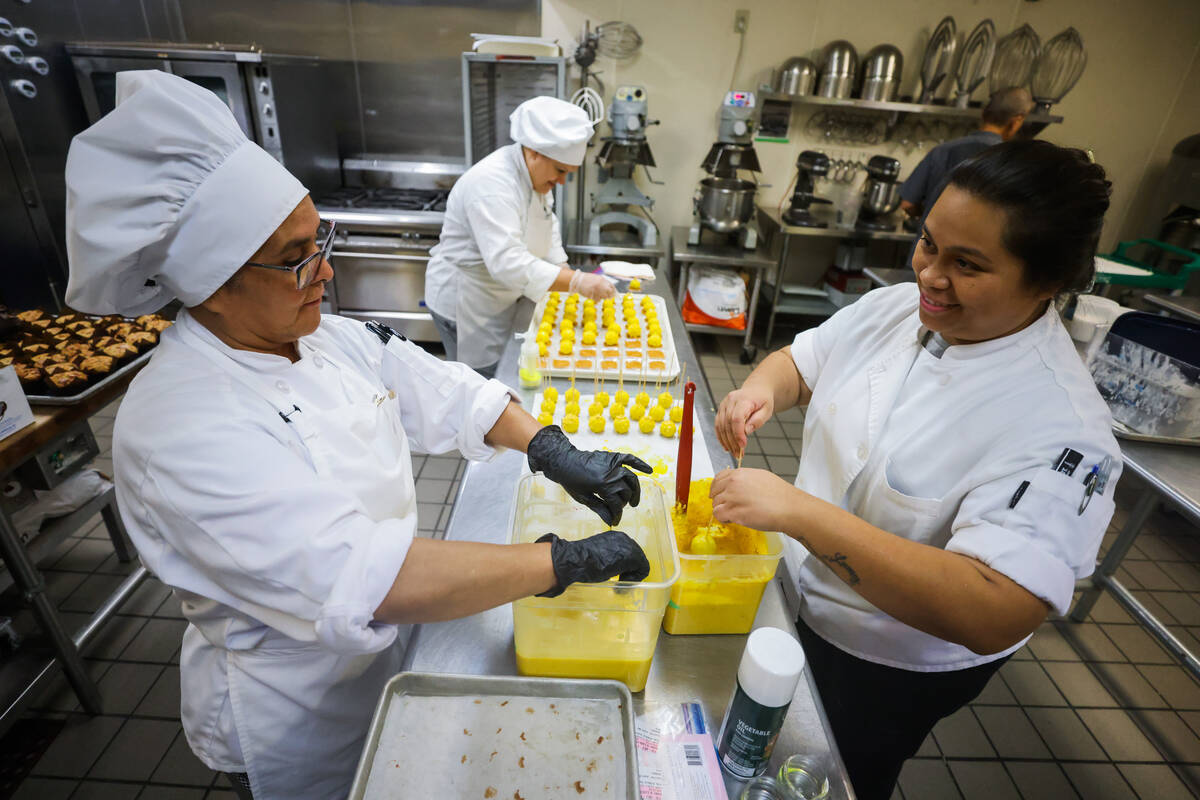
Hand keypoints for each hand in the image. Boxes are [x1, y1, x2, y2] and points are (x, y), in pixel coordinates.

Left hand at [527, 425, 651, 524]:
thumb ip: (599, 508)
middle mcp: (611, 474)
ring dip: (635, 490)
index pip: (617, 504)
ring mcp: (613, 464)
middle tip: (620, 508)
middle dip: (624, 503)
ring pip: (631, 479)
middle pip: (626, 492)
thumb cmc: (571, 481)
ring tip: (633, 501)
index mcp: (603, 486)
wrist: (563, 461)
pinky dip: (640, 464)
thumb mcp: (583, 498)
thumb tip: (610, 522)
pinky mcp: (612, 456)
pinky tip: (649, 470)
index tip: (615, 521)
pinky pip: (630, 459)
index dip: (617, 515)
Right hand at [535, 531, 649, 596]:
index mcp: (615, 536)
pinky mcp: (632, 557)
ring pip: (641, 563)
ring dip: (633, 575)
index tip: (618, 575)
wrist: (576, 560)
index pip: (629, 551)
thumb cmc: (581, 559)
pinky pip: (643, 569)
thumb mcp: (597, 555)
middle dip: (631, 570)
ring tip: (622, 583)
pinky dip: (635, 578)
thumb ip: (607, 557)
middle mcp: (624, 538)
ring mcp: (629, 547)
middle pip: (637, 556)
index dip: (625, 565)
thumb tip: (610, 565)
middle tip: (621, 581)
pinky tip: (623, 583)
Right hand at [568, 270, 616, 300]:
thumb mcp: (597, 278)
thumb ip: (604, 283)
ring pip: (603, 297)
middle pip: (609, 293)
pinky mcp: (591, 295)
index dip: (613, 291)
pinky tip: (594, 296)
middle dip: (608, 295)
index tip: (613, 294)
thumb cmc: (587, 279)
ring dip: (602, 297)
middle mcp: (600, 285)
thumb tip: (610, 289)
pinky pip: (597, 300)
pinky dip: (597, 299)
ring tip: (598, 295)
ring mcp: (595, 290)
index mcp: (602, 280)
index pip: (612, 287)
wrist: (577, 280)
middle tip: (606, 296)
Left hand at [710, 467, 800, 531]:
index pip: (718, 478)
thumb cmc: (780, 495)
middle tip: (729, 507)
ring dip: (723, 511)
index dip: (717, 488)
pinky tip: (734, 520)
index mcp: (740, 474)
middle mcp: (734, 483)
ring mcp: (732, 497)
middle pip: (714, 492)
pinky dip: (724, 519)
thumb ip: (744, 480)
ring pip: (715, 505)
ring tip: (737, 514)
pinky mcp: (734, 512)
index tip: (718, 494)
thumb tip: (736, 484)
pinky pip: (718, 515)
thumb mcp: (760, 477)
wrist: (790, 508)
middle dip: (720, 500)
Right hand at [714, 386, 774, 456]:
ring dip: (726, 441)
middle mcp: (730, 400)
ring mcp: (724, 404)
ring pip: (720, 426)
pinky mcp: (721, 409)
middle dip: (732, 441)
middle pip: (727, 424)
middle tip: (738, 454)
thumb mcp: (767, 410)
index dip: (738, 434)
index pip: (736, 418)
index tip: (743, 445)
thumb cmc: (763, 400)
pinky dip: (721, 436)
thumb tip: (746, 432)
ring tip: (734, 452)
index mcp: (743, 399)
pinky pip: (718, 424)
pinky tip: (726, 446)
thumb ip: (757, 420)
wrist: (756, 389)